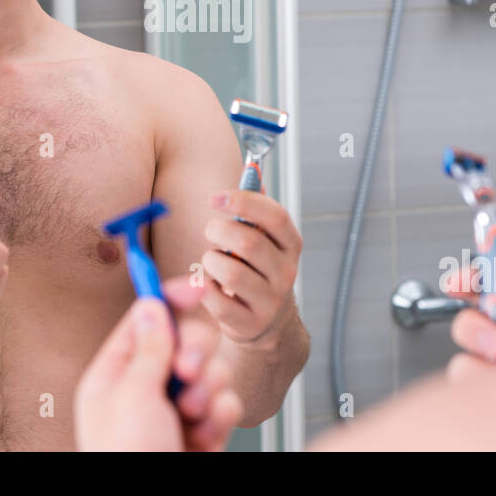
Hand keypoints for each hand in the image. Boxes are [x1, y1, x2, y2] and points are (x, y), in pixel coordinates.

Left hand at [75, 277, 242, 451]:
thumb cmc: (126, 461)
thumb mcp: (132, 397)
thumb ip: (149, 349)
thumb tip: (152, 306)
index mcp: (115, 375)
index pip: (146, 320)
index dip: (170, 299)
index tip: (197, 287)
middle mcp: (145, 389)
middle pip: (185, 340)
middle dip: (195, 353)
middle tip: (187, 372)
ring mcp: (175, 410)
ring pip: (211, 370)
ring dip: (209, 389)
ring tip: (194, 416)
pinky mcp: (201, 430)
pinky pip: (224, 403)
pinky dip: (221, 416)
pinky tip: (206, 433)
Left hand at [200, 190, 301, 345]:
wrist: (267, 322)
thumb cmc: (259, 270)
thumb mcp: (265, 238)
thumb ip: (256, 206)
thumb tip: (252, 171)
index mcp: (290, 245)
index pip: (275, 216)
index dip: (243, 202)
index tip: (216, 197)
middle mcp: (286, 273)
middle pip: (249, 243)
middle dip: (219, 231)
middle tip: (211, 231)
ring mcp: (270, 301)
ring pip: (232, 273)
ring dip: (211, 261)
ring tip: (211, 261)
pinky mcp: (250, 325)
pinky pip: (218, 302)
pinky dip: (204, 289)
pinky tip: (207, 284)